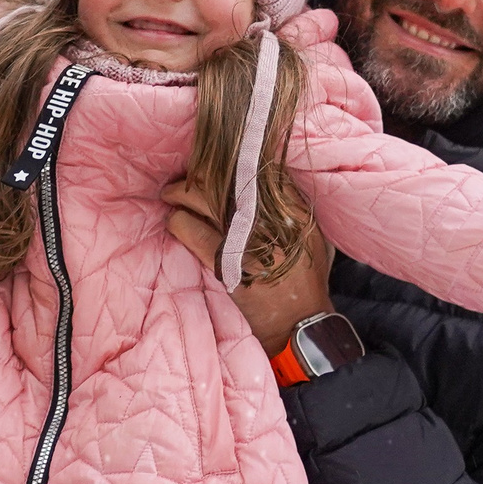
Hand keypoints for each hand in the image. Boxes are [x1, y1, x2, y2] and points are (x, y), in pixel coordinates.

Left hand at [160, 177, 333, 356]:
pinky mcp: (224, 261)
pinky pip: (192, 231)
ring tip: (170, 196)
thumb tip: (269, 181)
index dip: (229, 160)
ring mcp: (246, 238)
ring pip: (201, 199)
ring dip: (180, 194)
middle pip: (224, 177)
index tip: (213, 160)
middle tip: (184, 177)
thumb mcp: (313, 237)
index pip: (256, 167)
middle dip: (198, 172)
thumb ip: (295, 208)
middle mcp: (270, 217)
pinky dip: (178, 222)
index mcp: (294, 207)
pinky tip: (174, 222)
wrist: (299, 323)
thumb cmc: (307, 281)